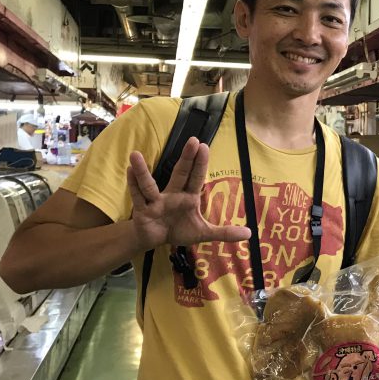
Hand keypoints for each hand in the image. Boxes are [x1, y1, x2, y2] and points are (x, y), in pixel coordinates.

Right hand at [127, 137, 251, 250]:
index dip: (200, 163)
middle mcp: (172, 194)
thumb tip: (250, 234)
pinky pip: (137, 197)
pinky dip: (133, 185)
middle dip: (186, 159)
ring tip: (136, 155)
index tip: (204, 146)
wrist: (155, 239)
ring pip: (149, 185)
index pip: (196, 178)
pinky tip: (128, 171)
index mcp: (188, 197)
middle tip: (192, 140)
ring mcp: (156, 201)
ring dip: (143, 171)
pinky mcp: (142, 210)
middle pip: (180, 174)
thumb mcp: (204, 233)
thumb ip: (224, 232)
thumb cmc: (179, 229)